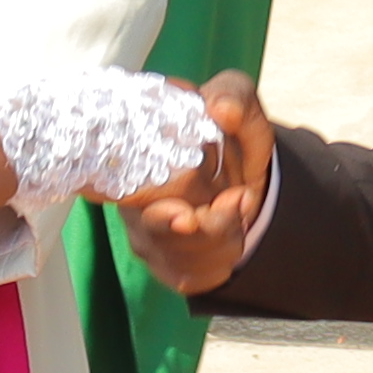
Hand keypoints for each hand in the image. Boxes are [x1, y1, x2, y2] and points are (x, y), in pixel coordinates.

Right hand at [111, 69, 275, 293]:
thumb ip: (235, 97)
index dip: (159, 213)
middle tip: (240, 199)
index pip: (128, 192)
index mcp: (136, 153)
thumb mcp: (240, 107)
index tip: (186, 217)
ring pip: (178, 257)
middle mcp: (127, 195)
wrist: (244, 174)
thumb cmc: (230, 135)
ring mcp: (141, 231)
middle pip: (158, 233)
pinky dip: (220, 260)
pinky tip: (231, 236)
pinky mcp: (161, 261)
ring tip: (239, 206)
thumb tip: (220, 107)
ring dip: (223, 238)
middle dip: (210, 224)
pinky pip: (189, 275)